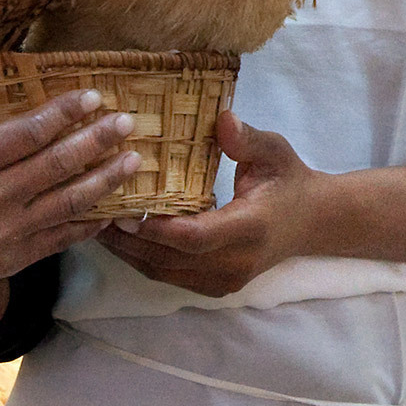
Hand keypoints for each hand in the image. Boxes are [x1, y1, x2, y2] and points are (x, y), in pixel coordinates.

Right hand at [0, 42, 141, 311]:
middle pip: (55, 166)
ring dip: (105, 180)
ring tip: (134, 160)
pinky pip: (60, 238)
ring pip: (67, 203)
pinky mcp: (13, 258)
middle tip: (127, 123)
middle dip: (96, 141)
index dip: (62, 114)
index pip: (24, 134)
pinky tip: (114, 207)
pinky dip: (90, 223)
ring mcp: (3, 233)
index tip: (92, 96)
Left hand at [96, 110, 331, 297]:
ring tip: (96, 226)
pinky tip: (122, 239)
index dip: (154, 229)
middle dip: (127, 241)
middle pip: (168, 260)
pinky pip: (169, 277)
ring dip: (128, 253)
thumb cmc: (289, 181)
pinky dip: (142, 259)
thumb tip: (221, 118)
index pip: (193, 237)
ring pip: (163, 272)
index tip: (121, 212)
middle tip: (92, 215)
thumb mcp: (275, 151)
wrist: (313, 222)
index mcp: (250, 228)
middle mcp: (236, 263)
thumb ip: (247, 138)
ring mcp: (225, 281)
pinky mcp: (215, 287)